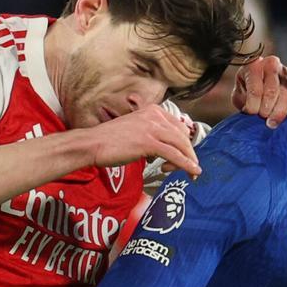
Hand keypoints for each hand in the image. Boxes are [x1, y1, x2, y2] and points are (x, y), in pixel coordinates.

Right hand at [83, 104, 200, 177]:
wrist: (93, 143)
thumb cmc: (110, 140)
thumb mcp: (136, 130)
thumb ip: (151, 135)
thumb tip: (163, 152)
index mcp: (153, 111)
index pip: (179, 127)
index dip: (184, 144)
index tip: (182, 157)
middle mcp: (155, 116)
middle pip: (183, 136)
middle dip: (189, 154)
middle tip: (188, 169)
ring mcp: (152, 128)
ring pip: (181, 145)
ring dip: (189, 161)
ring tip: (191, 175)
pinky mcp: (148, 142)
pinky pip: (174, 154)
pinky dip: (186, 164)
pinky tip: (193, 172)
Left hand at [232, 55, 286, 128]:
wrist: (259, 79)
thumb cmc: (247, 87)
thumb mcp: (239, 92)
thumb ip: (243, 101)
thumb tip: (251, 113)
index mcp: (254, 65)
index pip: (255, 88)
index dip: (253, 105)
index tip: (251, 113)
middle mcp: (272, 66)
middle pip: (272, 91)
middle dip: (266, 109)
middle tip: (262, 117)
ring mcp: (285, 74)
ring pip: (285, 95)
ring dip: (278, 112)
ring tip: (271, 123)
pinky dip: (286, 111)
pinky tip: (280, 119)